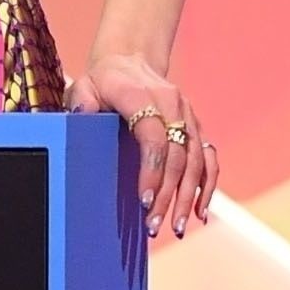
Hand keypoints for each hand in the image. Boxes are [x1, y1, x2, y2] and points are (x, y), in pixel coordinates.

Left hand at [65, 52, 218, 239]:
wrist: (130, 61)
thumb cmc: (103, 81)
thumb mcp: (84, 85)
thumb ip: (81, 99)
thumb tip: (81, 115)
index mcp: (141, 94)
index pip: (153, 136)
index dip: (152, 170)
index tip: (144, 201)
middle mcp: (170, 103)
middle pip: (176, 155)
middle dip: (168, 194)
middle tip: (153, 225)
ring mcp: (187, 114)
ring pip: (196, 161)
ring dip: (188, 197)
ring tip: (175, 228)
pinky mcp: (196, 125)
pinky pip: (209, 158)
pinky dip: (207, 186)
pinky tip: (199, 212)